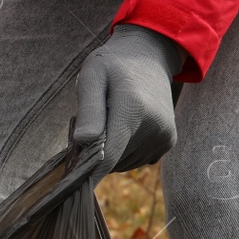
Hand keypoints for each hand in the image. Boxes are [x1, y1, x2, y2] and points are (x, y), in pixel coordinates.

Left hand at [73, 24, 184, 181]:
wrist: (149, 56)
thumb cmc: (113, 65)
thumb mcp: (92, 77)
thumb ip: (89, 110)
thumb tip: (83, 141)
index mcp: (133, 110)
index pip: (107, 156)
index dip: (86, 171)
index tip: (71, 181)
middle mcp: (154, 127)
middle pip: (111, 162)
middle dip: (95, 152)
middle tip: (93, 122)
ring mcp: (164, 137)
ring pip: (122, 164)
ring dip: (110, 151)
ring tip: (111, 120)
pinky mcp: (168, 142)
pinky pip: (135, 160)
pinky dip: (124, 151)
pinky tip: (125, 126)